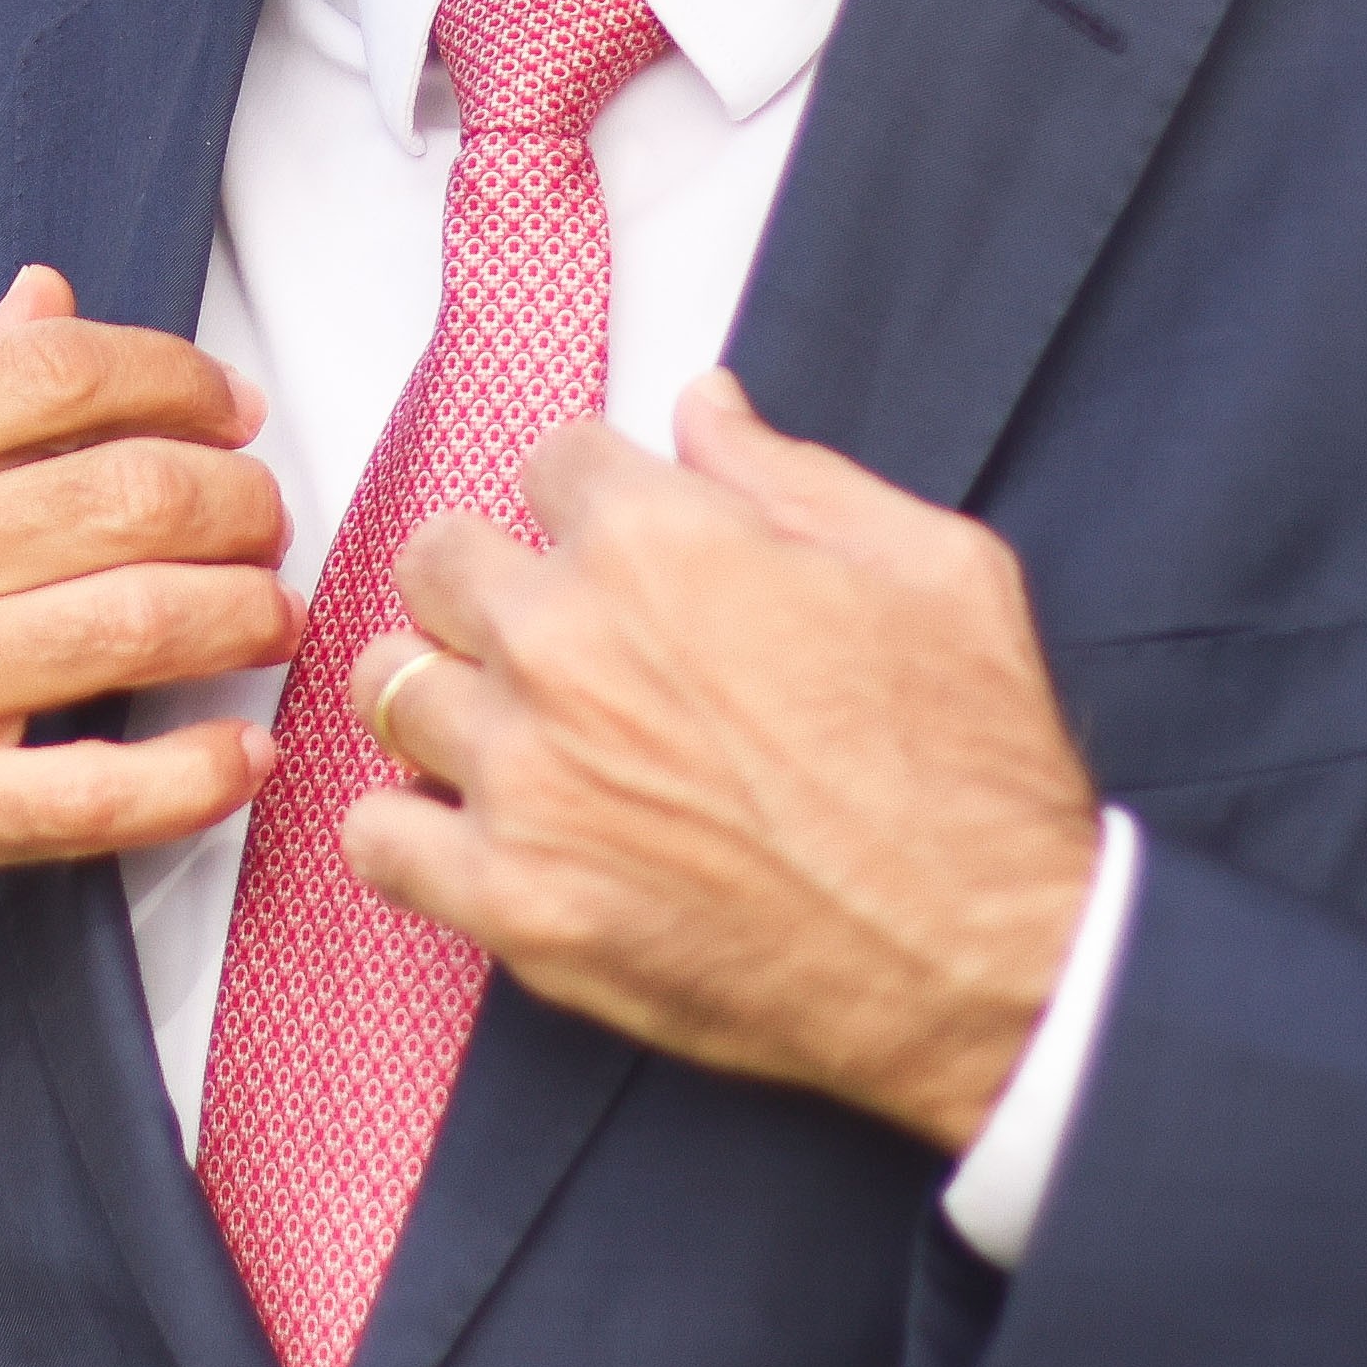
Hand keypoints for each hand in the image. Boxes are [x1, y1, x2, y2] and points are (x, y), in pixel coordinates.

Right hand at [0, 267, 299, 1088]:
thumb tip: (46, 301)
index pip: (55, 373)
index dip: (177, 380)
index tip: (229, 410)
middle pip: (129, 494)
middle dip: (237, 502)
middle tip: (264, 523)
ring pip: (139, 625)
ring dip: (242, 618)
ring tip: (266, 620)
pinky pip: (99, 796)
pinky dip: (197, 776)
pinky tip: (237, 758)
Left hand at [342, 369, 1100, 1149]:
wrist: (990, 958)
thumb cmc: (972, 767)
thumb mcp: (930, 563)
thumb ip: (790, 472)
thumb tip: (702, 408)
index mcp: (659, 540)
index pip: (549, 460)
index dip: (592, 498)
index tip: (617, 542)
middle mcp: (565, 646)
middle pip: (438, 561)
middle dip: (492, 580)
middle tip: (556, 635)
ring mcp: (527, 778)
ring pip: (392, 687)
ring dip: (446, 697)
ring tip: (514, 732)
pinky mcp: (514, 901)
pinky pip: (376, 838)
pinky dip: (409, 830)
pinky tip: (472, 832)